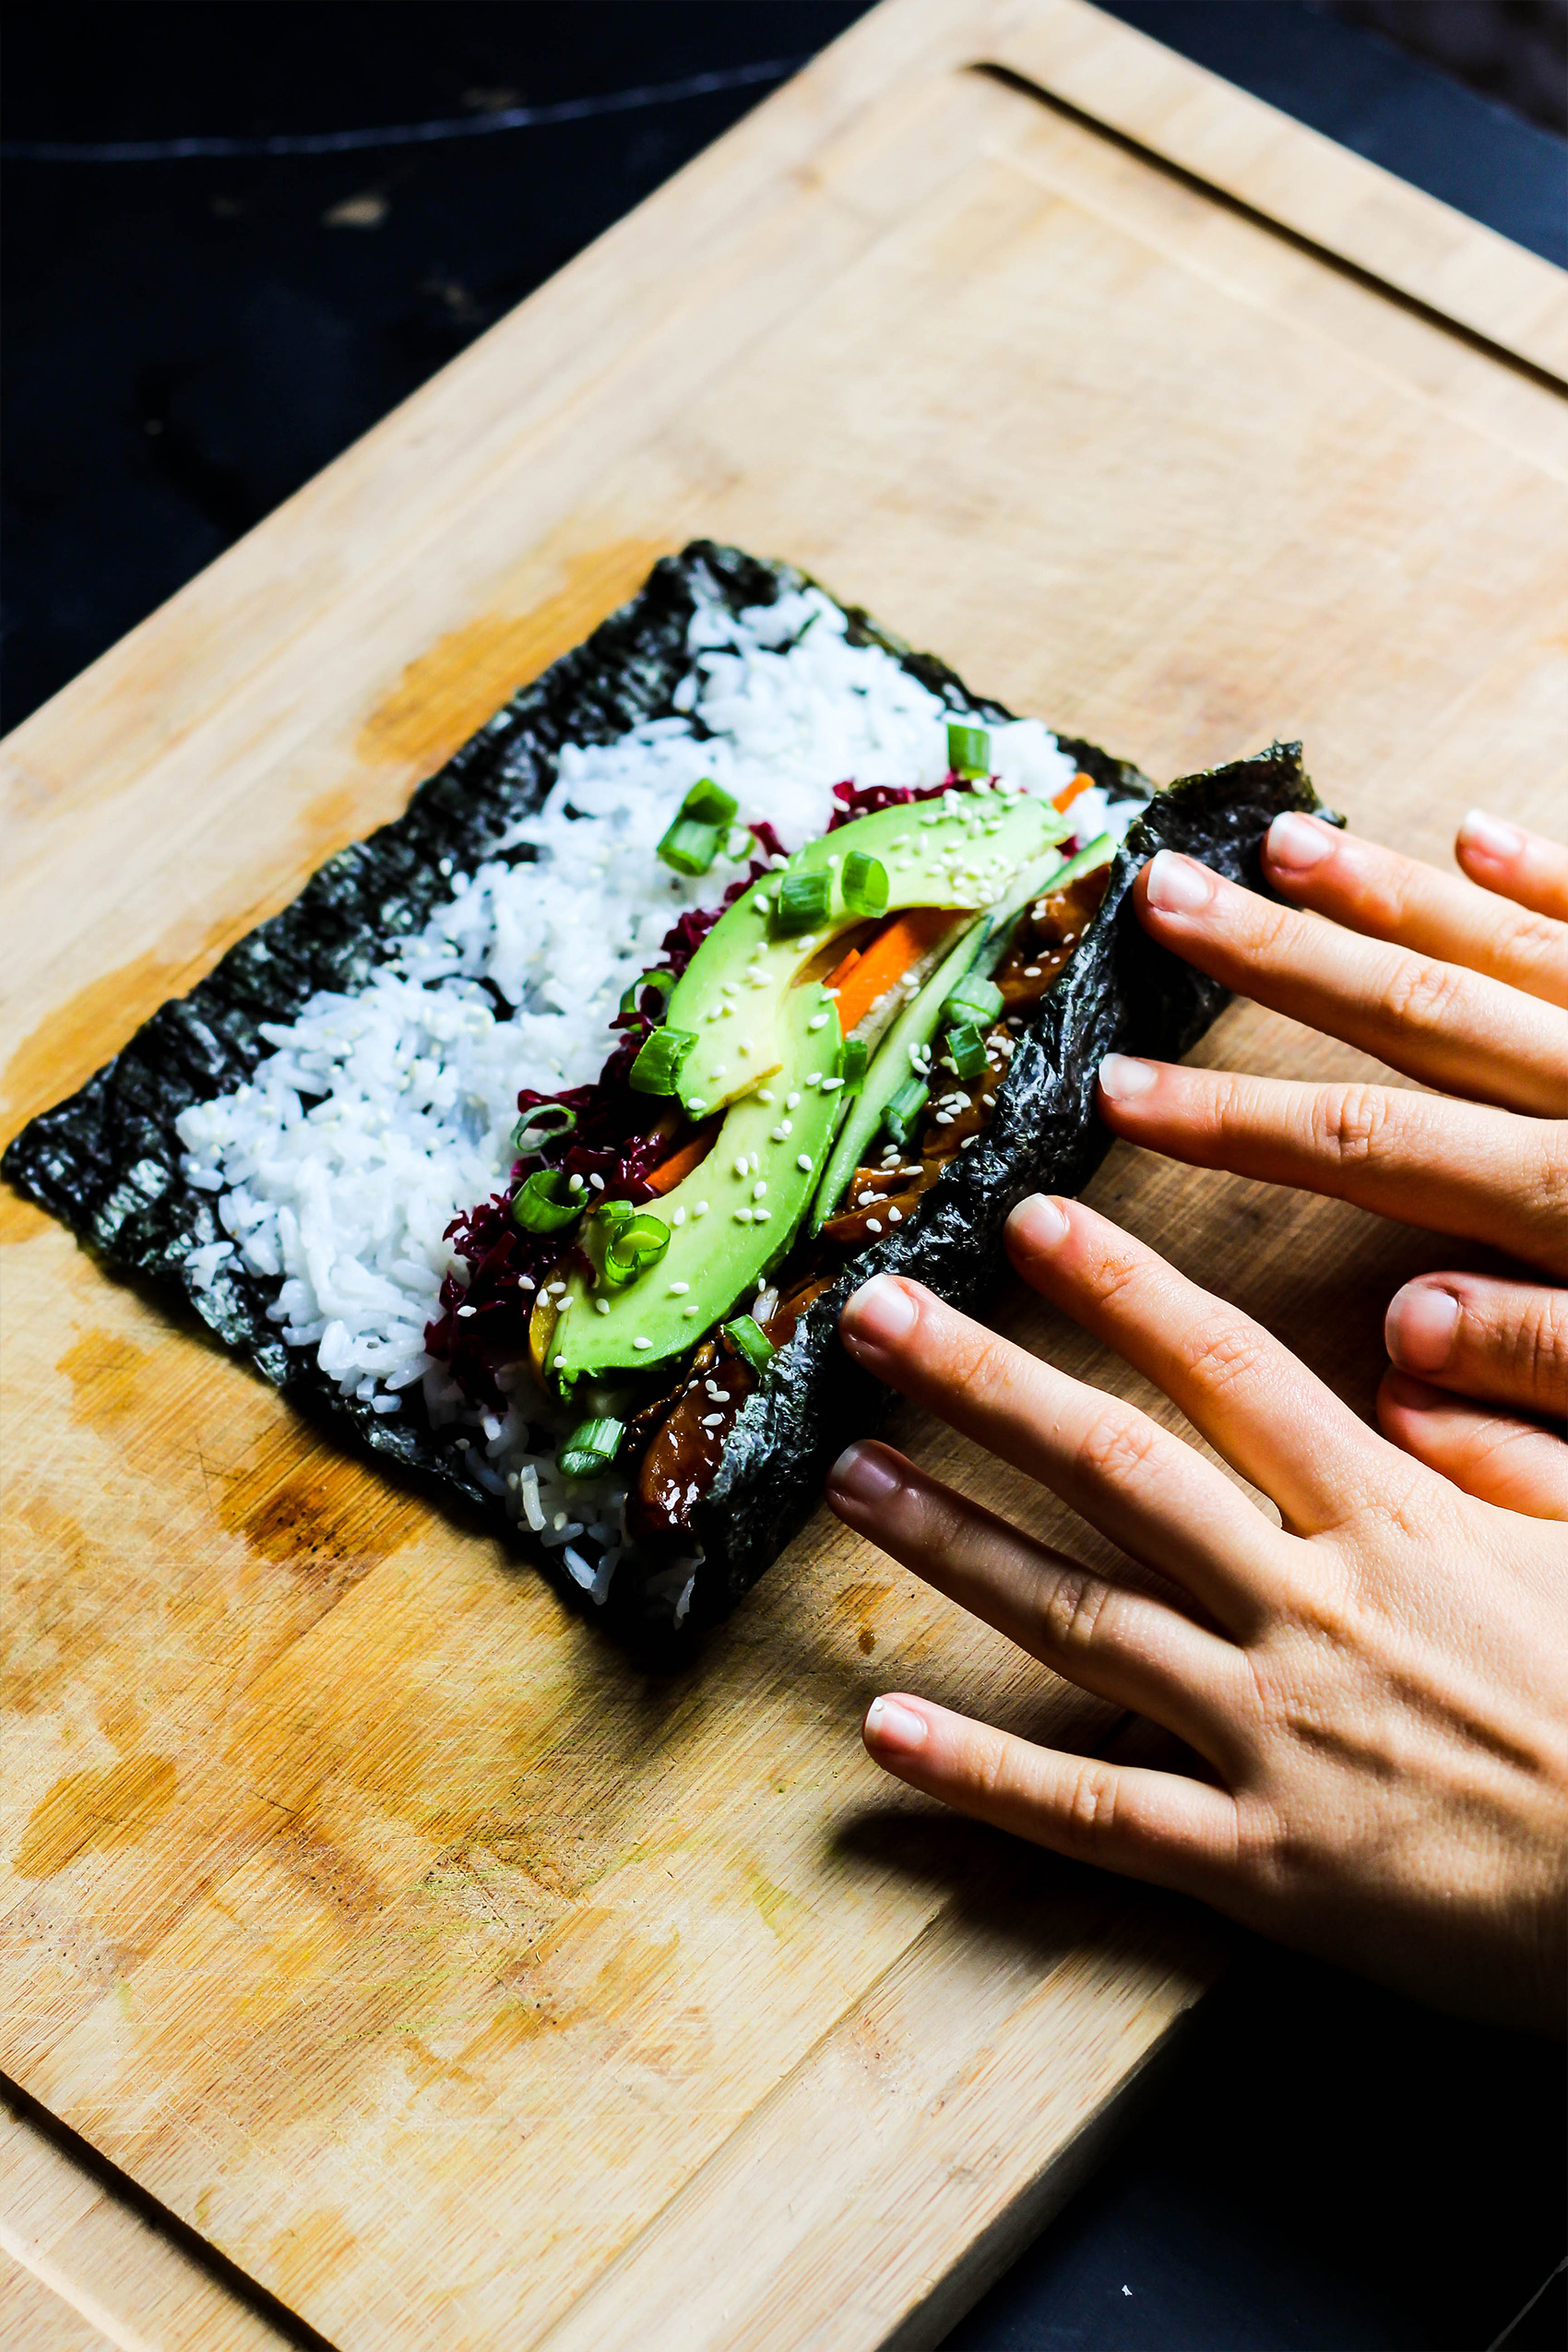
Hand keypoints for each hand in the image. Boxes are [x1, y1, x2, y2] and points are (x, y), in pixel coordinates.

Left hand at [828, 1217, 1567, 2033]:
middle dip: (982, 1382)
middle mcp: (1307, 1610)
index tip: (1030, 1221)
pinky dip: (984, 1772)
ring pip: (1075, 1618)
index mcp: (1393, 1518)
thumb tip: (1403, 1358)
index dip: (1119, 1287)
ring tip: (849, 1477)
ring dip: (949, 1541)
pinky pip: (1096, 1812)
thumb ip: (1504, 1437)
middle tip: (873, 1319)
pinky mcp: (1258, 1865)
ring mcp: (1270, 1737)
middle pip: (1114, 1469)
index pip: (1227, 1370)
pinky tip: (884, 1731)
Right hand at [1097, 807, 1566, 1516]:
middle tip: (1162, 905)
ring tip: (1274, 846)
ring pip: (1506, 942)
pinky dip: (1547, 876)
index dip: (1236, 1123)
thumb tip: (1403, 1336)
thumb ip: (1560, 1368)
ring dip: (1384, 893)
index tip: (1124, 1097)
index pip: (1377, 1149)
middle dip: (1277, 963)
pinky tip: (1472, 834)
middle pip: (1418, 1010)